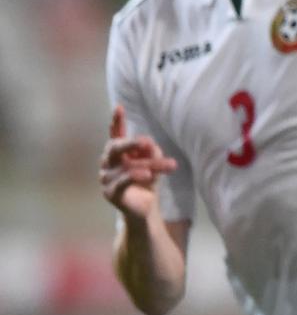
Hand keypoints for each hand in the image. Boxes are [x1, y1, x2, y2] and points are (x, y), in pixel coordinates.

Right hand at [99, 105, 177, 219]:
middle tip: (147, 142)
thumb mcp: (154, 160)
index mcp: (118, 152)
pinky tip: (148, 174)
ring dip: (151, 164)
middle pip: (116, 147)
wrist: (146, 207)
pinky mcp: (110, 192)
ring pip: (128, 165)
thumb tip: (148, 144)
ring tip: (170, 165)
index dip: (116, 121)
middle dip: (131, 143)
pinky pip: (123, 180)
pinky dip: (136, 175)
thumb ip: (150, 150)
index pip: (115, 134)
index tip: (118, 107)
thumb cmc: (148, 179)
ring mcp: (106, 177)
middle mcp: (108, 162)